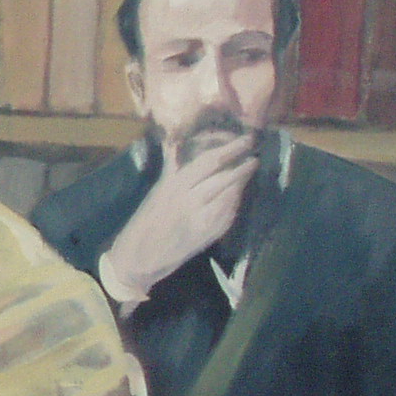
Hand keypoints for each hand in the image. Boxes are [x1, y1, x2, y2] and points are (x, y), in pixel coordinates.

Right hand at [102, 133, 257, 301]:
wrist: (140, 256)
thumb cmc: (144, 221)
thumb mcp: (157, 191)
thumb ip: (171, 167)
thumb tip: (175, 141)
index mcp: (174, 185)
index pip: (208, 162)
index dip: (230, 149)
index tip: (246, 139)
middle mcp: (189, 199)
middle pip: (223, 177)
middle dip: (242, 165)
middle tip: (255, 154)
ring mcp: (201, 218)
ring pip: (230, 194)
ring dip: (242, 182)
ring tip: (249, 170)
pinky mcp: (209, 234)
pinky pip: (229, 213)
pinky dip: (235, 201)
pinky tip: (238, 195)